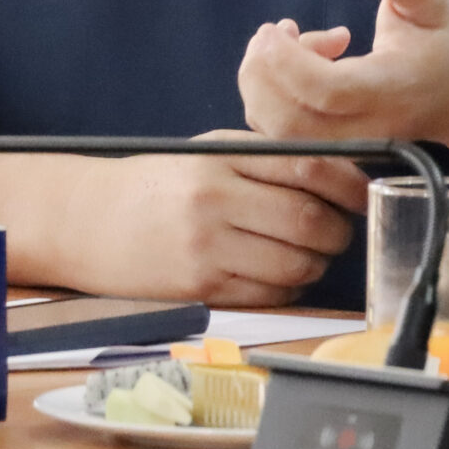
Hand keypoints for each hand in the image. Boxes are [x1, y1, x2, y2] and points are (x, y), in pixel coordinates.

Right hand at [0, 133, 366, 305]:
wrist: (86, 219)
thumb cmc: (156, 185)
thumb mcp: (205, 153)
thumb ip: (265, 158)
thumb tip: (340, 172)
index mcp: (220, 156)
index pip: (306, 166)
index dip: (348, 184)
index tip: (363, 192)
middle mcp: (214, 198)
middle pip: (308, 219)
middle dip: (338, 229)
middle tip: (339, 228)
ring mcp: (206, 247)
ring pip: (296, 263)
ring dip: (317, 263)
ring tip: (311, 253)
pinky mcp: (200, 288)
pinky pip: (270, 295)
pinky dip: (290, 288)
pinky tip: (280, 274)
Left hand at [238, 0, 448, 178]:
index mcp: (393, 89)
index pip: (326, 91)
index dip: (288, 61)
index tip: (278, 27)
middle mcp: (370, 127)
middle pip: (290, 125)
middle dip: (261, 75)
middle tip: (272, 31)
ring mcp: (353, 146)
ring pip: (281, 136)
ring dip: (264, 85)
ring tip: (289, 40)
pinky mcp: (340, 150)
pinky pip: (287, 138)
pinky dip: (273, 100)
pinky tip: (300, 63)